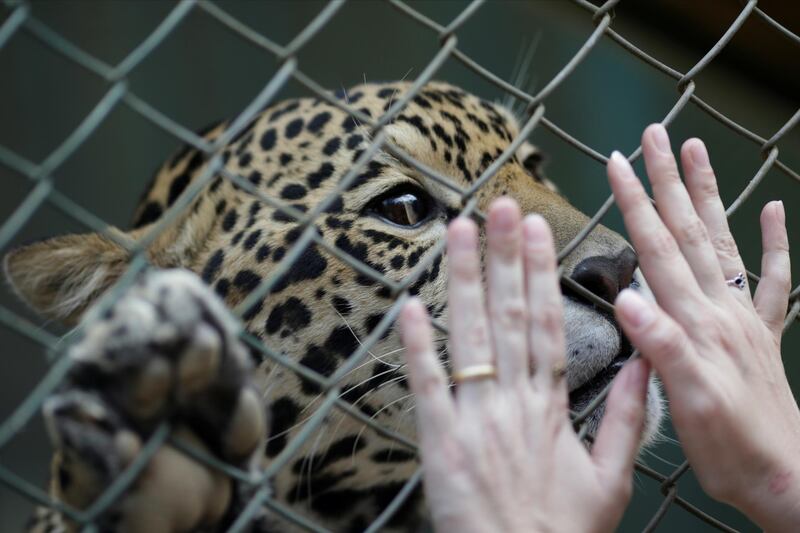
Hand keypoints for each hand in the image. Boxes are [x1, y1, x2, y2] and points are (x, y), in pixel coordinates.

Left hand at [399, 199, 648, 532]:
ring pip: (470, 337)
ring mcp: (474, 417)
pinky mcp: (440, 439)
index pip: (547, 324)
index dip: (540, 273)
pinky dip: (418, 345)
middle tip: (496, 205)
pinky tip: (411, 303)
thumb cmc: (562, 529)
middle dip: (503, 257)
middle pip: (509, 316)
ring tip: (457, 231)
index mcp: (552, 406)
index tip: (535, 228)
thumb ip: (624, 419)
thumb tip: (644, 365)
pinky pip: (428, 385)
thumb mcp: (612, 480)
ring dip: (463, 280)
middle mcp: (513, 401)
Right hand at [608, 124, 799, 530]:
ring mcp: (745, 317)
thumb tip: (629, 298)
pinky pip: (774, 279)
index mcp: (695, 323)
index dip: (636, 205)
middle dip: (668, 182)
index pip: (659, 251)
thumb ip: (663, 347)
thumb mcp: (689, 404)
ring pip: (723, 242)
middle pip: (690, 232)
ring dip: (709, 194)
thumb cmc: (731, 448)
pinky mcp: (762, 333)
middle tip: (657, 135)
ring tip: (697, 152)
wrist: (788, 477)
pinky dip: (773, 241)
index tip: (617, 163)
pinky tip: (772, 208)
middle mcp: (721, 309)